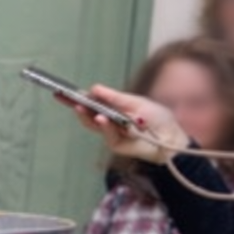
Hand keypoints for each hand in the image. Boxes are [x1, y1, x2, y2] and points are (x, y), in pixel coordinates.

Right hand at [64, 85, 187, 165]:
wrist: (170, 137)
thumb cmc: (157, 117)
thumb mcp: (136, 102)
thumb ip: (114, 97)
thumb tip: (93, 88)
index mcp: (113, 108)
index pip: (91, 102)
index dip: (77, 97)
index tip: (62, 91)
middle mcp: (109, 120)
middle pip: (87, 113)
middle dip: (75, 105)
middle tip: (63, 97)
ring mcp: (110, 133)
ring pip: (93, 124)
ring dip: (85, 114)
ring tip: (78, 106)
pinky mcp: (115, 144)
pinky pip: (107, 133)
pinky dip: (104, 125)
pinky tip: (101, 118)